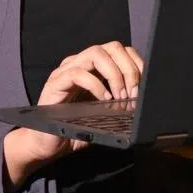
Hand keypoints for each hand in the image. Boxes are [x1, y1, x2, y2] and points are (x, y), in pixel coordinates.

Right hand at [3, 42, 143, 185]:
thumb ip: (120, 106)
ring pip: (96, 53)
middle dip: (129, 68)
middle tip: (134, 93)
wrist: (46, 145)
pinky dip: (96, 85)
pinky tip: (104, 100)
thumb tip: (144, 105)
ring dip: (114, 74)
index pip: (121, 51)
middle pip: (112, 47)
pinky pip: (78, 73)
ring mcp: (66, 71)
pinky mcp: (55, 83)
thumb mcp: (105, 116)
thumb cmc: (75, 130)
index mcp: (94, 68)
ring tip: (120, 96)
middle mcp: (80, 64)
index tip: (146, 86)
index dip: (137, 64)